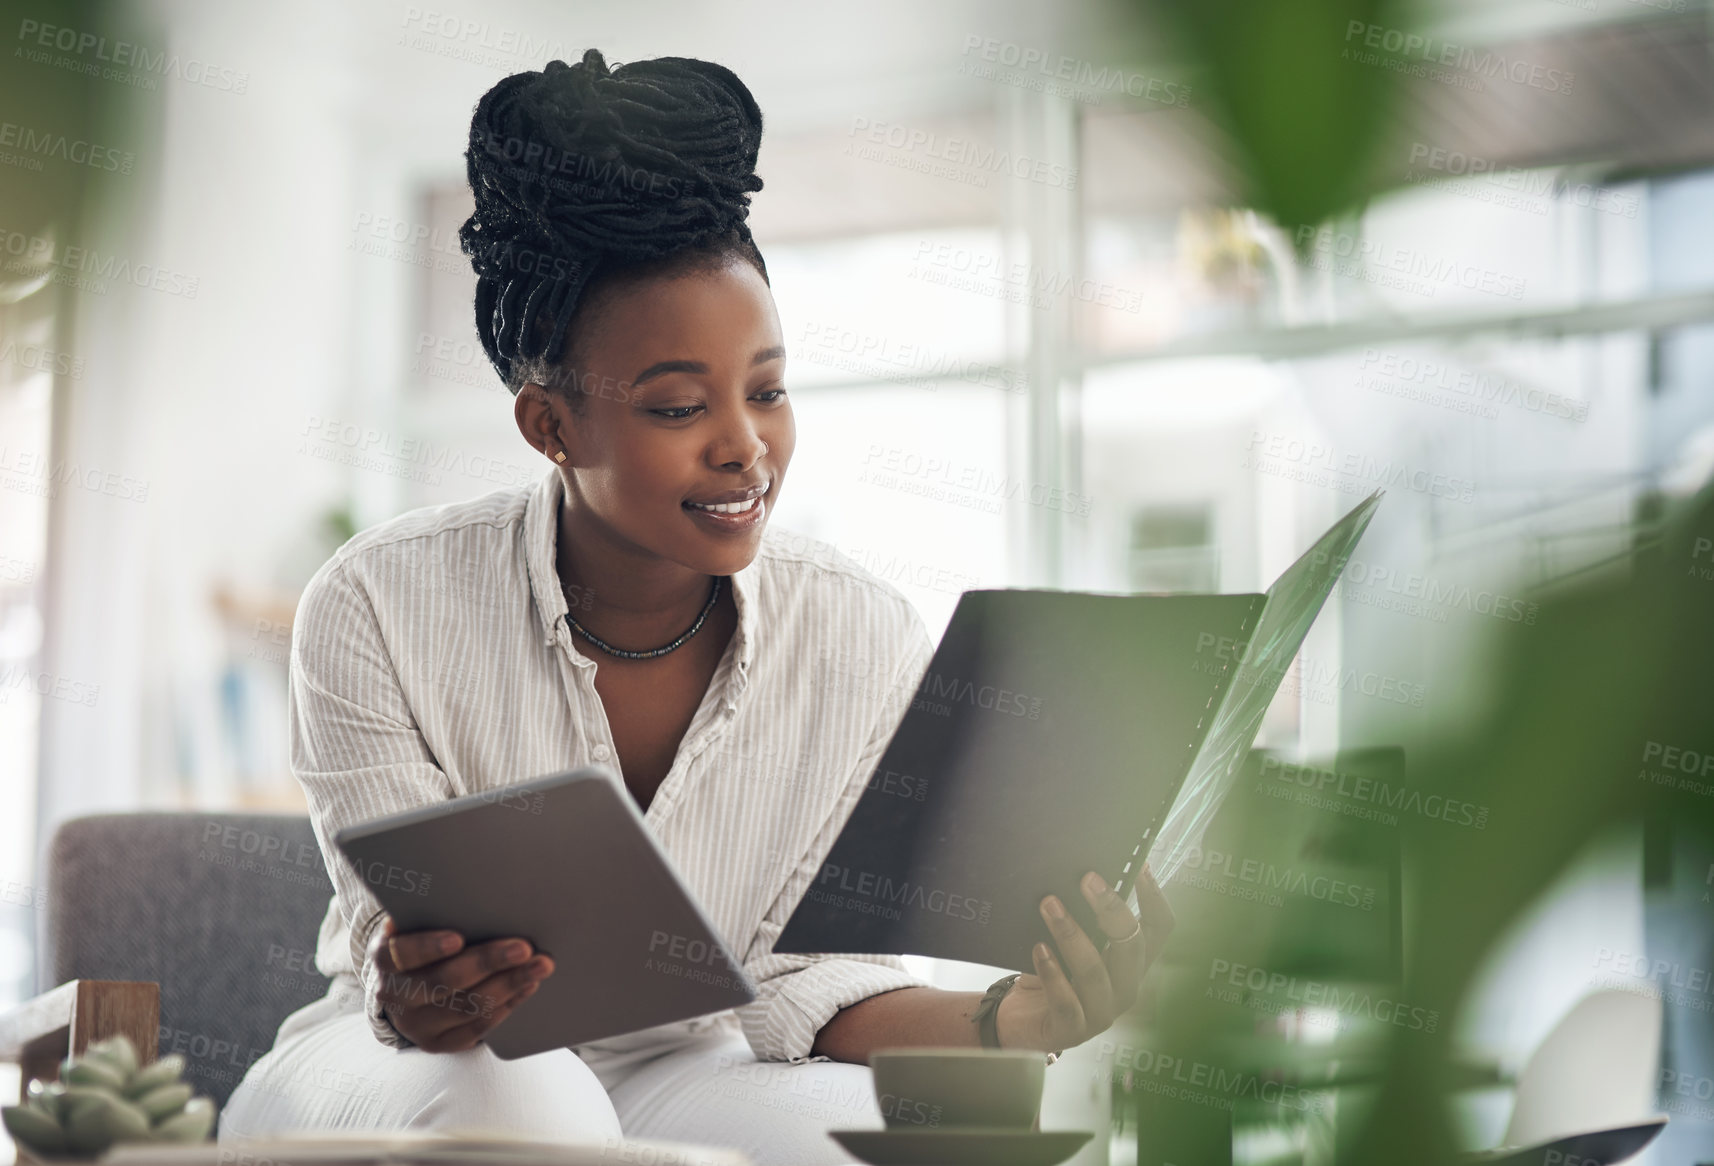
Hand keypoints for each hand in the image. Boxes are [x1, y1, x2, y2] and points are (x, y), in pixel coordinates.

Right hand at [366, 915, 554, 1052]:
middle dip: (487, 962)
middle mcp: (394, 994)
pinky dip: (505, 1007)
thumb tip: (475, 893)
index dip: (428, 947)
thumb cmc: (421, 943)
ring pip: (465, 1007)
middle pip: (442, 981)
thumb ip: (436, 913)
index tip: (458, 938)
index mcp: (385, 958)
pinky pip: (474, 1029)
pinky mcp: (436, 1043)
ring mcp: (415, 1024)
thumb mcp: (417, 925)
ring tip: (538, 966)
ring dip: (508, 985)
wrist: (406, 987)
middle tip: (523, 948)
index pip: (400, 953)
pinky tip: (526, 988)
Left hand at [995, 865, 1174, 1053]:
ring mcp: (1102, 1013)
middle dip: (1111, 908)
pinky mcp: (1072, 1031)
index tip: (1140, 866)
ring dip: (1071, 934)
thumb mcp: (1073, 942)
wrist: (1020, 1021)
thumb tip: (1082, 874)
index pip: (1160, 930)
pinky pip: (1066, 1002)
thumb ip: (1084, 918)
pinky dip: (1052, 973)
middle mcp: (1125, 988)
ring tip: (1049, 905)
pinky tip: (1038, 949)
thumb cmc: (1050, 974)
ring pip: (1095, 972)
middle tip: (1086, 879)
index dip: (1155, 898)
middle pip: (1132, 947)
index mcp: (1131, 963)